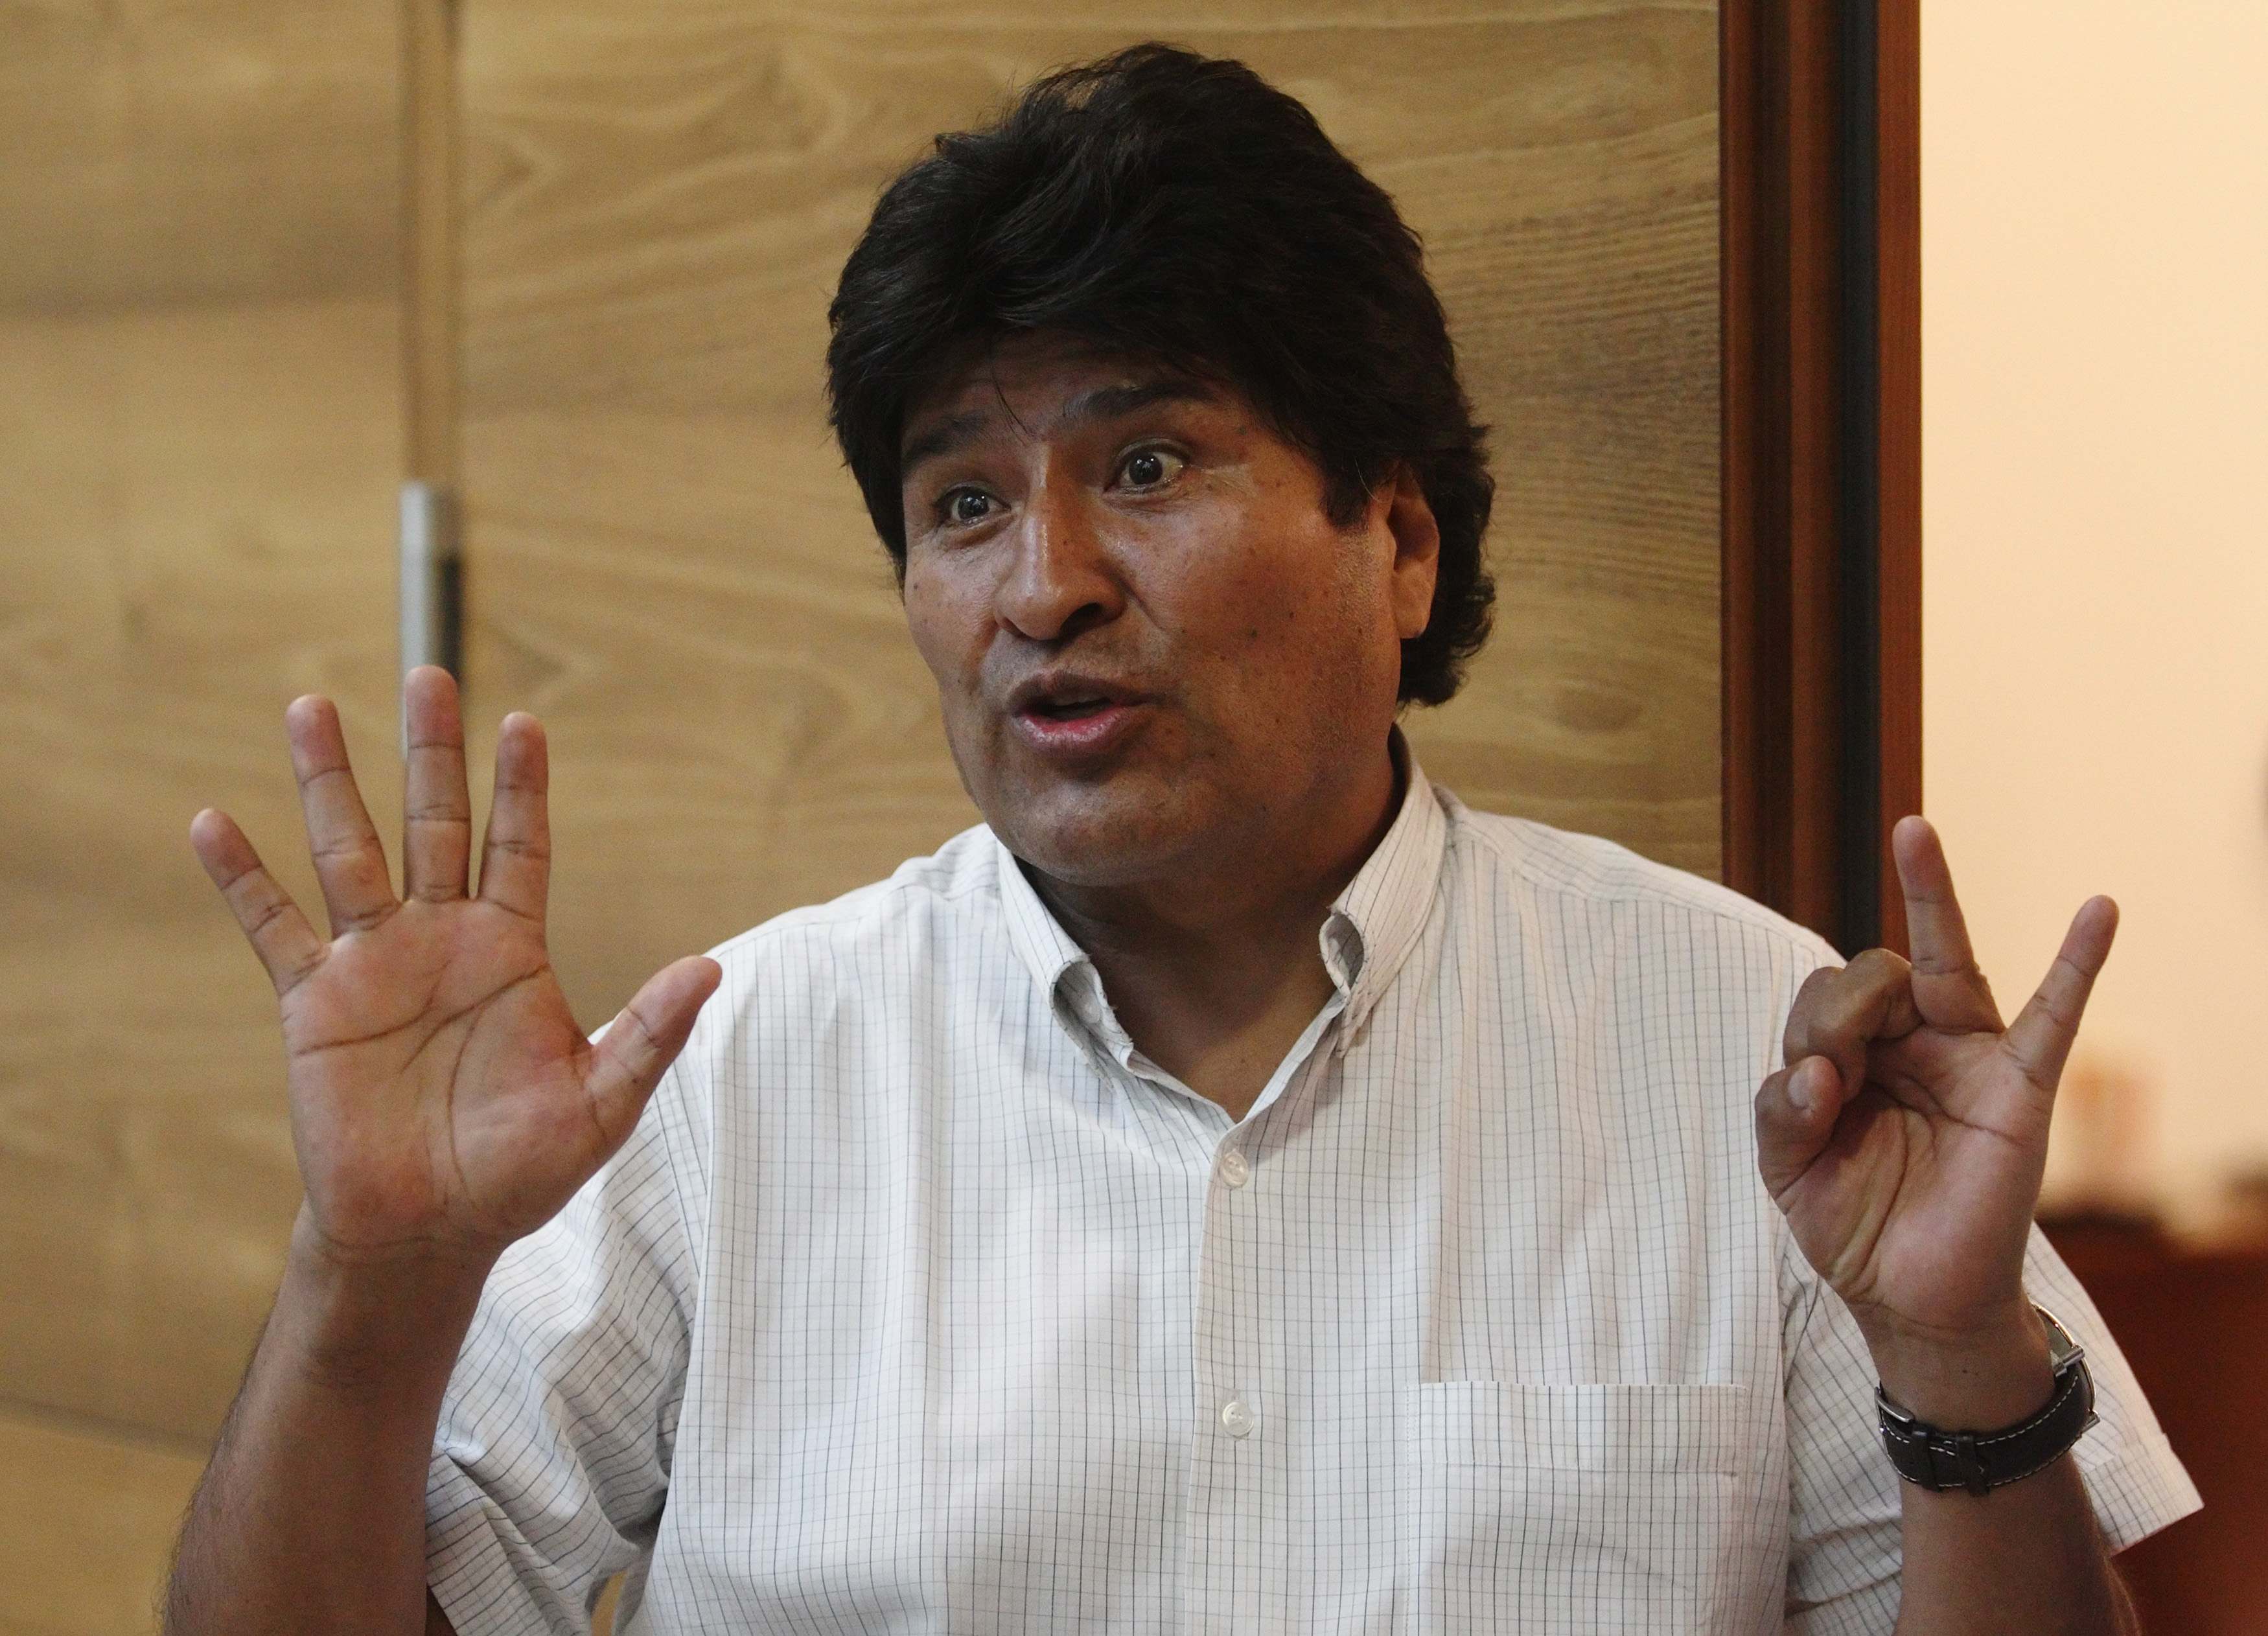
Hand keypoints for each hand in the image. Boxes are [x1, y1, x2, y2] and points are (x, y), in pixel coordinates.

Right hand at [190, 667, 720, 1270]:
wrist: (430, 1231)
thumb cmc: (521, 1172)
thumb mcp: (602, 1102)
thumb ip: (650, 1032)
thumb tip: (713, 969)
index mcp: (512, 952)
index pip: (519, 846)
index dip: (521, 788)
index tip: (523, 723)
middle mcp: (442, 940)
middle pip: (436, 823)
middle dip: (431, 752)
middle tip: (428, 674)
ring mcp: (374, 964)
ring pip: (349, 852)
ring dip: (328, 782)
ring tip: (309, 706)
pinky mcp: (314, 1003)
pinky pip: (273, 928)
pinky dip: (243, 878)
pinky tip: (212, 822)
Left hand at [1754, 817, 2115, 1394]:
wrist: (1912, 1299)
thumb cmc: (1853, 1223)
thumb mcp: (1789, 1170)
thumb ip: (1781, 1116)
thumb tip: (1812, 1075)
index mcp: (1854, 1054)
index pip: (1826, 996)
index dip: (1813, 1031)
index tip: (1816, 1093)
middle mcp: (1911, 1043)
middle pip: (1875, 970)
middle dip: (1847, 1003)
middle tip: (1841, 1067)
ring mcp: (1969, 1060)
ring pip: (1948, 964)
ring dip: (1931, 898)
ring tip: (1913, 836)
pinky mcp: (2019, 1094)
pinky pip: (2055, 1019)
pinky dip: (2078, 964)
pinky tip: (2098, 912)